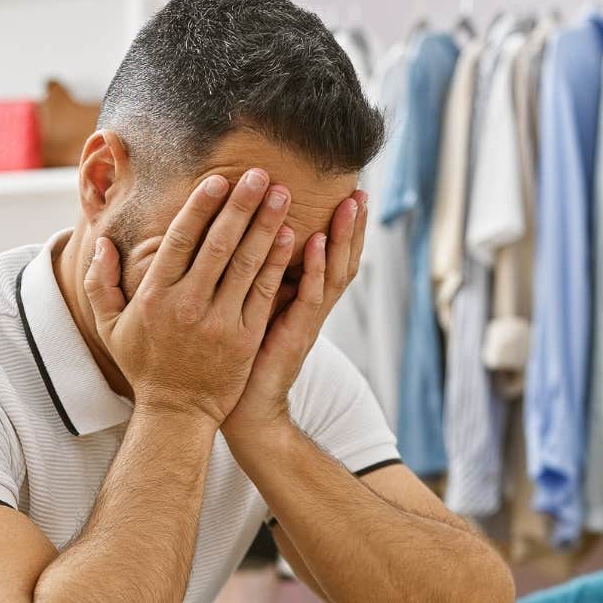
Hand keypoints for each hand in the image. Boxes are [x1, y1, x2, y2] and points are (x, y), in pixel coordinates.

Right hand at [83, 168, 298, 425]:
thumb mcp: (109, 327)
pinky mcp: (246, 338)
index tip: (218, 181)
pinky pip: (264, 292)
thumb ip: (101, 283)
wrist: (177, 414)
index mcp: (155, 297)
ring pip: (247, 263)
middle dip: (241, 205)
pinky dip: (278, 262)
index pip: (181, 240)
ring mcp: (220, 323)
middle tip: (259, 174)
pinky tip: (290, 236)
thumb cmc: (144, 365)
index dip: (201, 207)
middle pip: (219, 244)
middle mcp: (188, 306)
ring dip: (266, 225)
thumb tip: (102, 244)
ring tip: (281, 194)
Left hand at [224, 190, 367, 441]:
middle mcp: (312, 310)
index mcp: (303, 302)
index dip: (342, 229)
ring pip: (332, 274)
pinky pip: (308, 297)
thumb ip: (258, 281)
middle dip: (353, 227)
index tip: (347, 194)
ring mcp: (307, 323)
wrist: (244, 412)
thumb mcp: (254, 312)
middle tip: (361, 190)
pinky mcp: (294, 336)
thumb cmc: (242, 361)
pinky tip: (313, 241)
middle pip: (342, 261)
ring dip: (342, 238)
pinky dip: (312, 269)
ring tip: (350, 205)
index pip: (330, 258)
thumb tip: (245, 241)